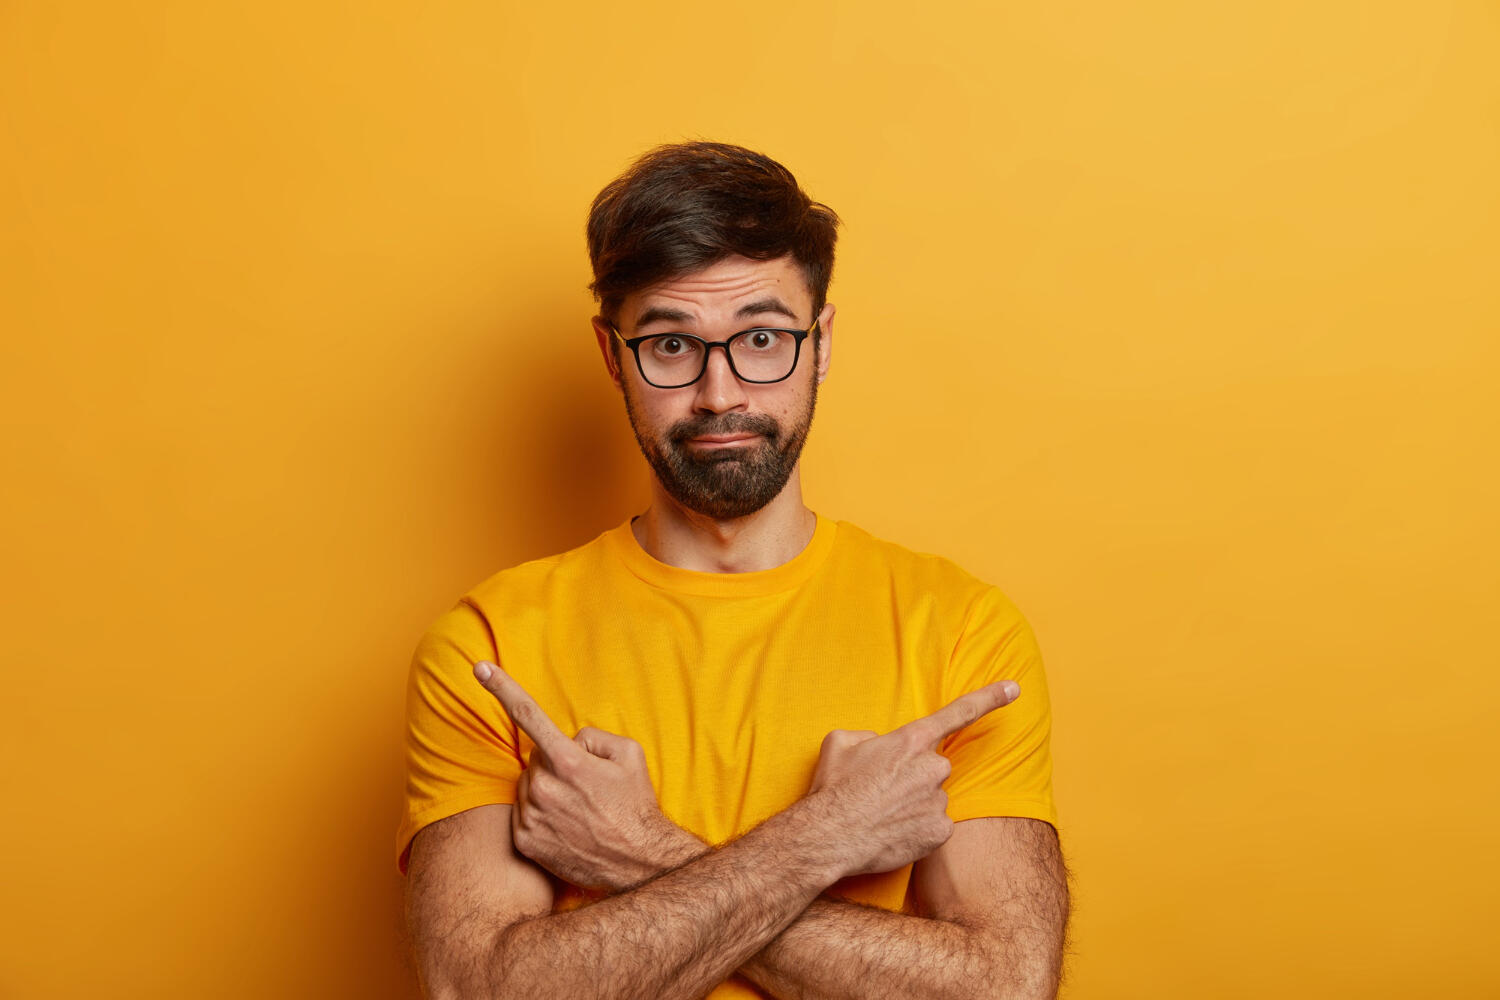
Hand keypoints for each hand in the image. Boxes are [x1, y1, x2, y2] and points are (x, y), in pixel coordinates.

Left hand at [472, 659, 703, 891]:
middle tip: (586, 786)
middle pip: (535, 758)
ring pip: (528, 785)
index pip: (529, 715)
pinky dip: (540, 814)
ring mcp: (531, 816)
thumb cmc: (635, 805)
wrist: (639, 862)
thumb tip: (568, 741)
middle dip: (555, 763)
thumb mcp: (629, 754)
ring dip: (547, 789)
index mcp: (568, 760)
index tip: (480, 668)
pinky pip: (523, 812)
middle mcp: (544, 787)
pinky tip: (566, 826)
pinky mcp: (525, 841)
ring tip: (579, 809)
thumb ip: (592, 736)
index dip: (503, 687)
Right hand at [806, 680, 1021, 877]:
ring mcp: (939, 800)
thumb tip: (880, 745)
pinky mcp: (940, 831)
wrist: (829, 836)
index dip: (990, 697)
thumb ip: (870, 736)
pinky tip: (893, 831)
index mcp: (911, 739)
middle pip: (934, 767)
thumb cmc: (832, 788)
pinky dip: (918, 829)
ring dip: (913, 804)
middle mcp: (933, 767)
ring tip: (882, 814)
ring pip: (933, 798)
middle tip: (883, 792)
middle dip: (914, 777)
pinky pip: (935, 825)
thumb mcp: (841, 742)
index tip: (1014, 688)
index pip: (958, 713)